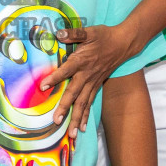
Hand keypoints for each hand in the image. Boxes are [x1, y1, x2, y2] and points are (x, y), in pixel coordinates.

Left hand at [42, 22, 142, 139]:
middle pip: (74, 93)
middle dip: (65, 107)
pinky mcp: (97, 86)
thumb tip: (58, 33)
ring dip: (77, 118)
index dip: (55, 77)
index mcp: (82, 61)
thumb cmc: (104, 36)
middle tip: (56, 121)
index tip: (42, 86)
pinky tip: (82, 129)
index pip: (66, 70)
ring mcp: (93, 82)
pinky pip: (90, 103)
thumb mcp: (89, 31)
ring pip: (83, 103)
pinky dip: (86, 116)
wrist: (123, 43)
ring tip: (71, 134)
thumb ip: (73, 33)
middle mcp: (87, 75)